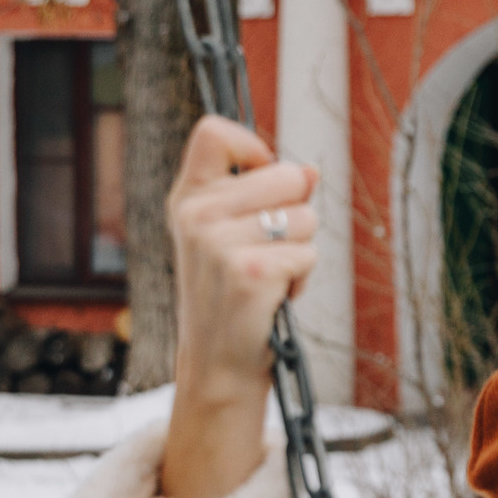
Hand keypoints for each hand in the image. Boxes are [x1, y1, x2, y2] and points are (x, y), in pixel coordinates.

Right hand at [159, 117, 322, 497]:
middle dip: (296, 212)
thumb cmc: (231, 297)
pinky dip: (302, 279)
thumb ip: (262, 195)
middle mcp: (196, 216)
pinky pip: (307, 253)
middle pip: (285, 173)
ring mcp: (218, 244)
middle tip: (268, 250)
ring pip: (305, 216)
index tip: (261, 178)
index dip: (254, 148)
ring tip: (270, 278)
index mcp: (187, 199)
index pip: (214, 132)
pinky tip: (275, 299)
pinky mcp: (249, 272)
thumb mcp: (229, 236)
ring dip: (301, 250)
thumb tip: (310, 171)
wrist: (218, 366)